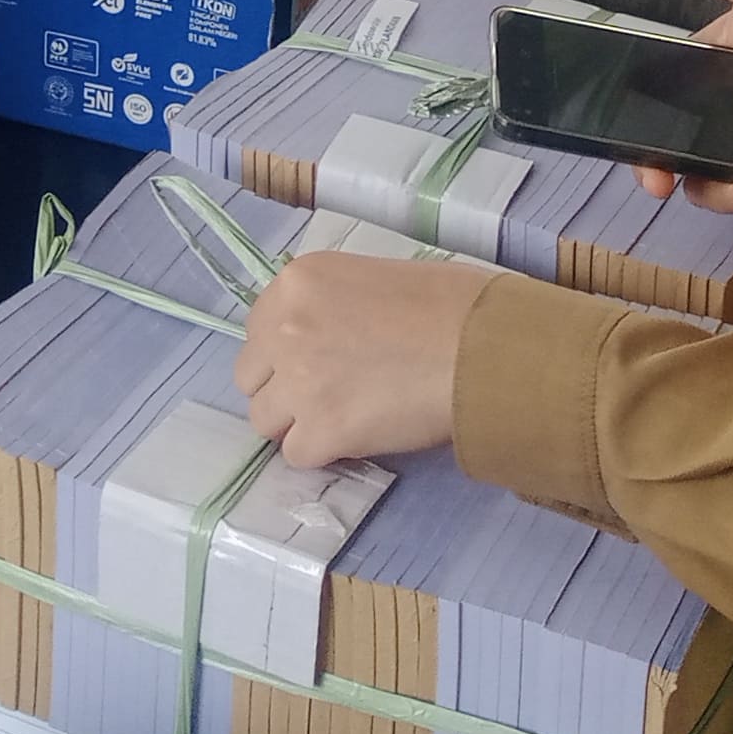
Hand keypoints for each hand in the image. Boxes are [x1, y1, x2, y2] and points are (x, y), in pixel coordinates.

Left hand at [232, 253, 493, 469]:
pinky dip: (323, 451)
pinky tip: (357, 437)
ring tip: (344, 417)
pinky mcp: (322, 430)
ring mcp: (298, 382)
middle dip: (282, 388)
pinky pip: (297, 455)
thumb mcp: (370, 278)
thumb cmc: (446, 303)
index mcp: (297, 282)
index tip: (315, 360)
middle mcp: (284, 328)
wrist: (481, 346)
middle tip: (327, 392)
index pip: (257, 330)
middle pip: (251, 377)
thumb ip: (329, 306)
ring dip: (297, 422)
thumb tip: (322, 337)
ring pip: (264, 420)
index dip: (283, 351)